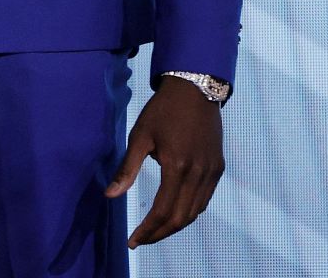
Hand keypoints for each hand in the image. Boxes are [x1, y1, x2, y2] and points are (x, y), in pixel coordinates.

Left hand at [105, 76, 223, 246]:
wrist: (195, 88)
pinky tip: (174, 212)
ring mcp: (211, 171)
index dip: (147, 230)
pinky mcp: (218, 167)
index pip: (162, 211)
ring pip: (195, 212)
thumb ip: (127, 169)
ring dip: (175, 225)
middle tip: (141, 239)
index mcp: (177, 166)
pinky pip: (204, 199)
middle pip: (180, 218)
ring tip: (155, 230)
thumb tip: (110, 196)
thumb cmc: (162, 109)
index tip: (133, 241)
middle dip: (160, 233)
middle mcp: (198, 173)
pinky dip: (189, 211)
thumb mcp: (140, 135)